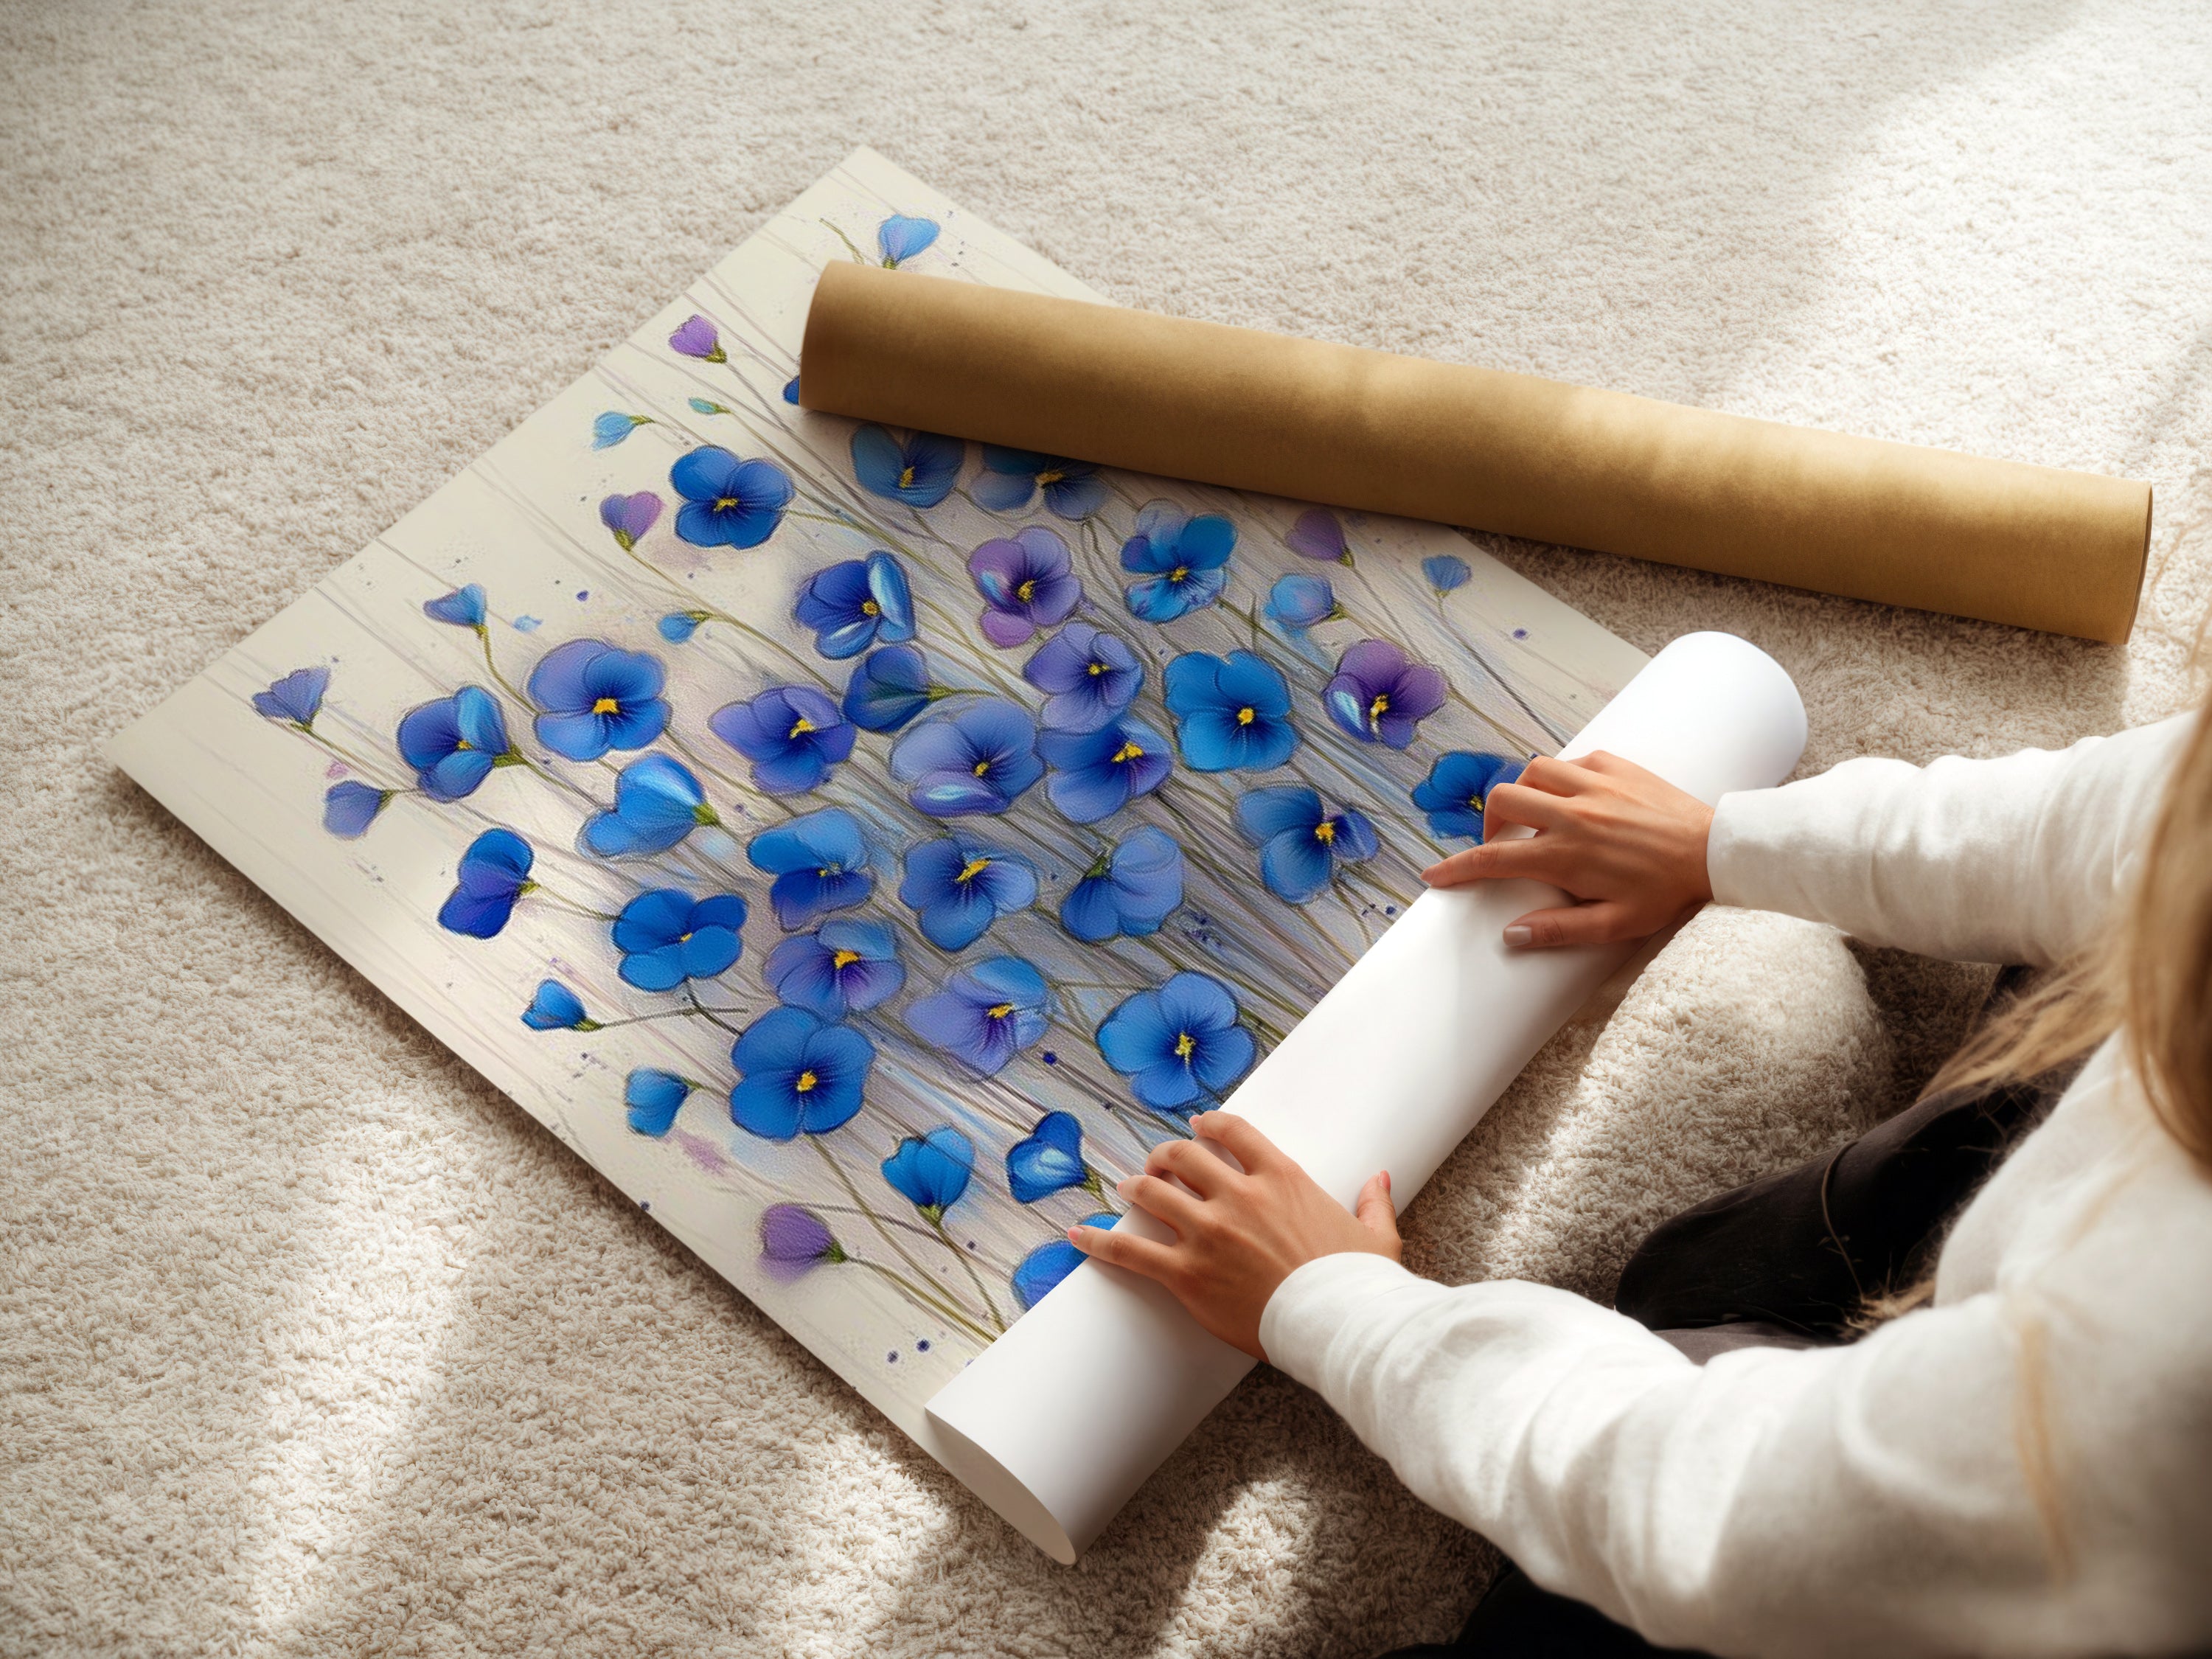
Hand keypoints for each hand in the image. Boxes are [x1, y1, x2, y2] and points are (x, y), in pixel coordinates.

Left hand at [1066, 1111, 1399, 1360]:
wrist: (1339, 1325)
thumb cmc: (1358, 1284)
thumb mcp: (1375, 1236)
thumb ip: (1373, 1202)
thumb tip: (1380, 1178)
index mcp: (1282, 1178)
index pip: (1233, 1132)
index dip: (1208, 1125)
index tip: (1197, 1127)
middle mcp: (1238, 1196)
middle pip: (1183, 1157)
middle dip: (1165, 1156)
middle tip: (1157, 1163)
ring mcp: (1208, 1233)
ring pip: (1153, 1193)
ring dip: (1136, 1187)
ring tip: (1126, 1187)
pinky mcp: (1187, 1274)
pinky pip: (1131, 1251)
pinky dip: (1099, 1242)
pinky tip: (1077, 1235)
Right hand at [1421, 750, 1713, 948]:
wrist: (1715, 851)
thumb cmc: (1666, 892)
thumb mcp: (1615, 924)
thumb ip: (1560, 930)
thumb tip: (1511, 935)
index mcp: (1566, 855)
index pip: (1493, 859)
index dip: (1457, 868)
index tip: (1435, 876)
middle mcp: (1572, 813)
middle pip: (1502, 801)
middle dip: (1488, 823)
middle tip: (1501, 844)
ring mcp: (1593, 784)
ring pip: (1532, 771)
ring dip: (1523, 793)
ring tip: (1534, 816)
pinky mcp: (1615, 765)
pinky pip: (1571, 761)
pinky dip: (1561, 777)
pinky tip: (1573, 797)